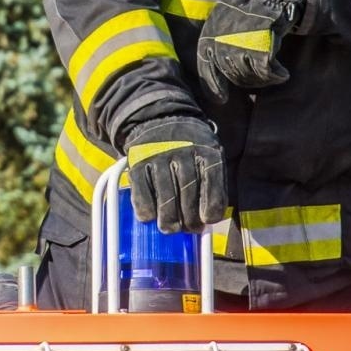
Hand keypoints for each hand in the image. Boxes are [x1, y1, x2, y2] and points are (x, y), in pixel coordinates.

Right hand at [125, 117, 226, 233]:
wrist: (159, 120)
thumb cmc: (190, 149)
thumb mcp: (208, 156)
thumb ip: (211, 184)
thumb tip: (206, 221)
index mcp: (207, 150)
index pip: (213, 184)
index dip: (211, 208)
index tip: (206, 221)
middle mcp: (183, 152)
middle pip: (188, 195)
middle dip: (189, 220)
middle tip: (188, 229)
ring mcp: (159, 157)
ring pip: (166, 198)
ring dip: (169, 221)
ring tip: (170, 228)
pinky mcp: (138, 163)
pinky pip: (142, 194)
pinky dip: (146, 211)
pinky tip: (151, 217)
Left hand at [197, 0, 307, 101]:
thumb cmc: (251, 9)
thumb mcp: (227, 20)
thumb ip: (221, 41)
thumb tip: (221, 72)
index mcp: (211, 29)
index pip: (206, 63)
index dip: (213, 84)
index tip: (222, 98)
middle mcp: (223, 34)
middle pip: (230, 72)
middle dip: (244, 80)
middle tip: (258, 79)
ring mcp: (242, 37)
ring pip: (247, 73)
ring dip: (260, 79)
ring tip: (270, 75)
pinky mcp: (263, 39)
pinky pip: (266, 69)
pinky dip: (275, 75)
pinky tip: (282, 74)